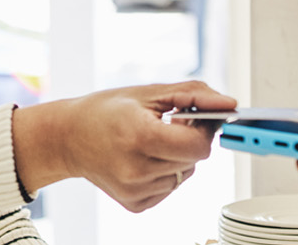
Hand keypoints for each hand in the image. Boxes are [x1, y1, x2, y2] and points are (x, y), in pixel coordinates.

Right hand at [14, 81, 234, 211]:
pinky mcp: (135, 204)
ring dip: (177, 157)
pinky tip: (143, 158)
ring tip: (150, 141)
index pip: (198, 145)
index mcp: (139, 137)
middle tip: (169, 125)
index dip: (204, 129)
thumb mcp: (149, 92)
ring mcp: (135, 190)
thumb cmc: (106, 110)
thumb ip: (193, 95)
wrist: (67, 137)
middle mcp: (136, 169)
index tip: (195, 118)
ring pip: (185, 174)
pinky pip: (170, 188)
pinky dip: (165, 172)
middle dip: (190, 140)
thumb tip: (230, 104)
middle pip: (195, 160)